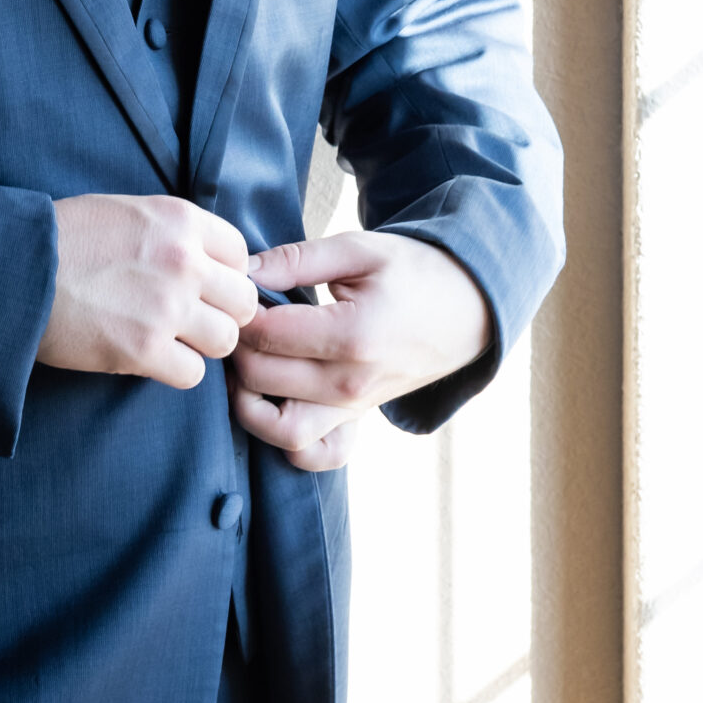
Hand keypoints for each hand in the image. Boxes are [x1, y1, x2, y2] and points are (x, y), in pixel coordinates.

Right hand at [39, 195, 258, 388]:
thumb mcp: (127, 212)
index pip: (242, 256)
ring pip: (225, 340)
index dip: (225, 276)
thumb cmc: (63, 239)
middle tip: (191, 319)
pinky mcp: (143, 349)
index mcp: (180, 219)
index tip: (204, 287)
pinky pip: (193, 374)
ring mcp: (166, 307)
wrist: (13, 269)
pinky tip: (149, 357)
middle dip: (221, 314)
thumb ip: (174, 233)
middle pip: (244, 302)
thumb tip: (209, 264)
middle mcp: (182, 261)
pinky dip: (175, 370)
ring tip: (170, 339)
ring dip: (202, 344)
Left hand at [230, 230, 492, 471]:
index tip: (239, 292)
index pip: (266, 333)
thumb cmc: (413, 272)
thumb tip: (243, 270)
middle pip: (262, 378)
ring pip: (279, 431)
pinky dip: (285, 441)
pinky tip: (275, 402)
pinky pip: (313, 454)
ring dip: (248, 400)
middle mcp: (351, 383)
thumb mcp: (359, 249)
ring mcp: (354, 409)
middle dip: (236, 347)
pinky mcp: (356, 420)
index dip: (239, 311)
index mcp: (353, 334)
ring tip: (249, 360)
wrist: (467, 310)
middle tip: (236, 319)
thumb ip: (297, 259)